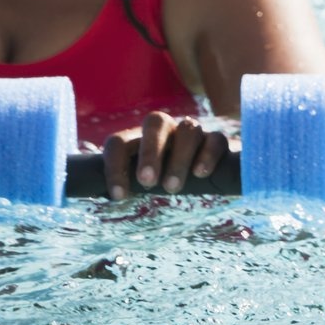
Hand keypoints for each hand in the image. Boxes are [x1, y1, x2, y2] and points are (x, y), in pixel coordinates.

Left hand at [101, 112, 229, 198]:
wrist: (210, 175)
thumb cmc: (166, 183)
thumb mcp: (145, 184)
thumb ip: (128, 186)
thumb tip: (106, 201)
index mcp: (139, 140)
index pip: (119, 142)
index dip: (115, 166)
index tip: (119, 196)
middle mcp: (165, 130)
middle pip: (155, 122)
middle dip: (150, 152)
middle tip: (147, 181)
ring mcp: (193, 132)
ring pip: (188, 130)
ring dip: (179, 158)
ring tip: (172, 187)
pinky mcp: (219, 141)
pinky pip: (216, 139)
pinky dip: (207, 154)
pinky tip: (200, 173)